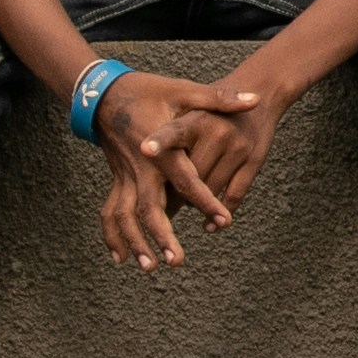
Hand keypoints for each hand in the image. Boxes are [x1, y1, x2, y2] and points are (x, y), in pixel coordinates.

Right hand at [90, 68, 271, 266]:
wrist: (103, 93)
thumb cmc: (149, 91)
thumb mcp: (184, 90)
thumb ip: (219, 99)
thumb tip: (254, 100)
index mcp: (161, 148)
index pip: (185, 178)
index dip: (205, 199)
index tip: (223, 219)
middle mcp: (140, 167)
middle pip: (149, 207)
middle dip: (162, 235)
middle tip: (177, 261)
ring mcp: (124, 175)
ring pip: (125, 215)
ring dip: (136, 242)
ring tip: (151, 267)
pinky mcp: (117, 179)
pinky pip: (110, 211)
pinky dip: (113, 235)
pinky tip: (120, 257)